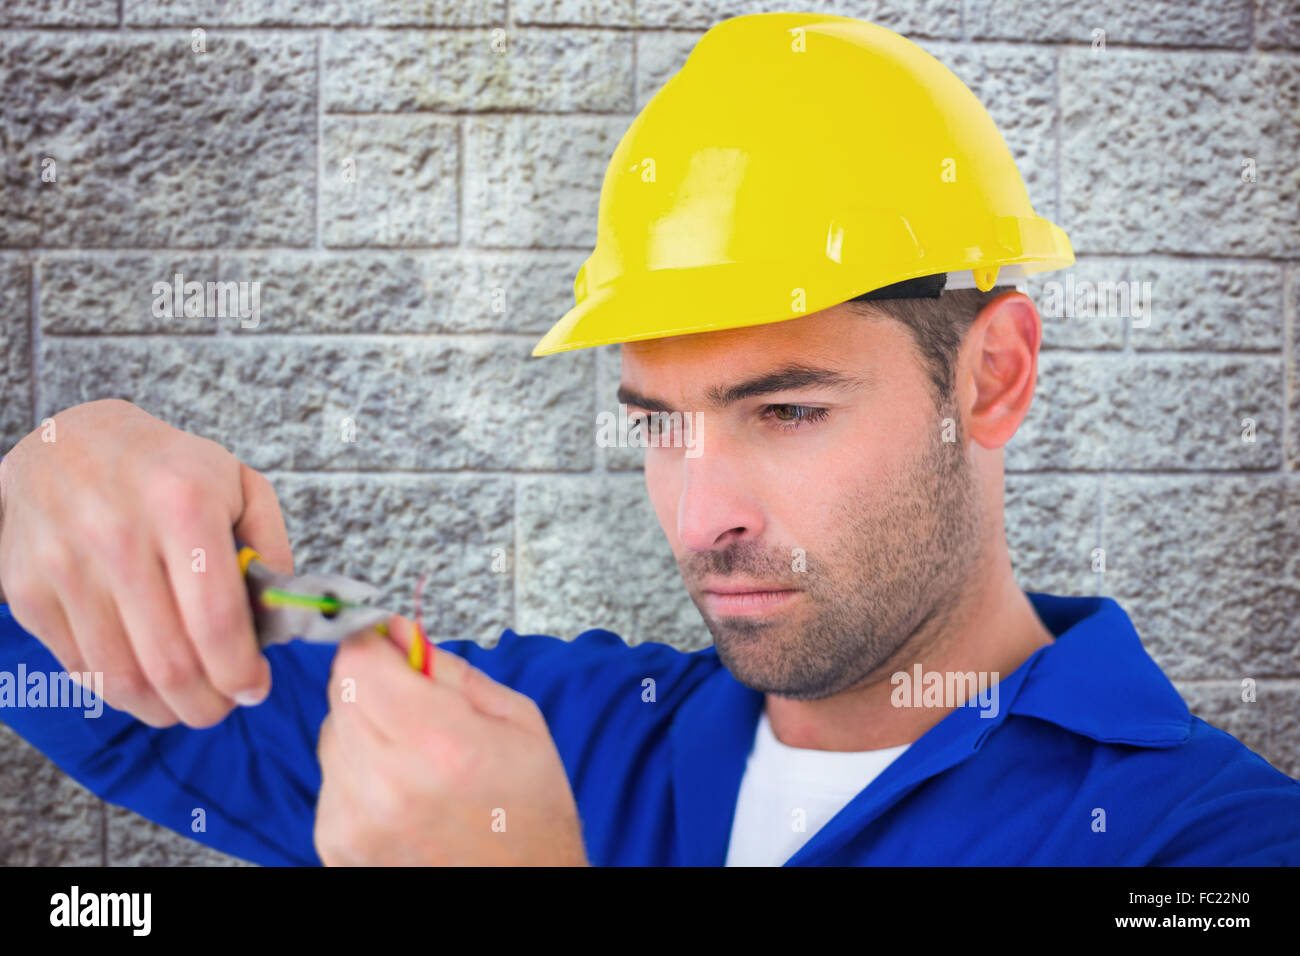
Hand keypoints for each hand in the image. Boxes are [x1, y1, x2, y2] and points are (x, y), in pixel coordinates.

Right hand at [0, 399, 293, 726]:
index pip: (217, 621)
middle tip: (226, 705)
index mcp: (182, 506)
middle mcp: (118, 536)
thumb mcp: (237, 483)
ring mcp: (64, 567)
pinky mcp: (27, 591)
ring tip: (191, 703)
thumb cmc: (166, 468)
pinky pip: (81, 668)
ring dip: (166, 709)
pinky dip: (121, 692)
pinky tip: (148, 683)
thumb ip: (270, 547)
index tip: (256, 688)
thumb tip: (280, 618)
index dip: (241, 673)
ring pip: (122, 678)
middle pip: (170, 663)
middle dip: (208, 704)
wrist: (64, 442)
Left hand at [315, 616, 589, 865]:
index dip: (376, 644)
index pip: (358, 662)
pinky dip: (359, 773)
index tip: (394, 648)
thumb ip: (449, 669)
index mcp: (441, 744)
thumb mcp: (516, 720)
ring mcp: (354, 821)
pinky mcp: (336, 844)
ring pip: (332, 735)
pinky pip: (331, 778)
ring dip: (365, 730)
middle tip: (418, 708)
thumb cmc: (530, 810)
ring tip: (415, 759)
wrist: (523, 885)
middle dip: (375, 685)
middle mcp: (387, 785)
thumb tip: (399, 631)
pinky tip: (402, 791)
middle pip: (340, 693)